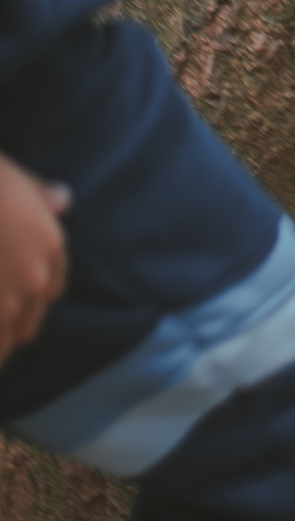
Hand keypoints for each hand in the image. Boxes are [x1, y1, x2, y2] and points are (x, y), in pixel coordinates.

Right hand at [0, 155, 69, 369]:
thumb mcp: (19, 180)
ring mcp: (5, 299)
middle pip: (28, 322)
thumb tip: (63, 199)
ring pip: (4, 340)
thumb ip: (42, 197)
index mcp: (50, 246)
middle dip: (10, 326)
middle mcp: (33, 279)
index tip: (20, 301)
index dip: (33, 294)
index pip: (51, 286)